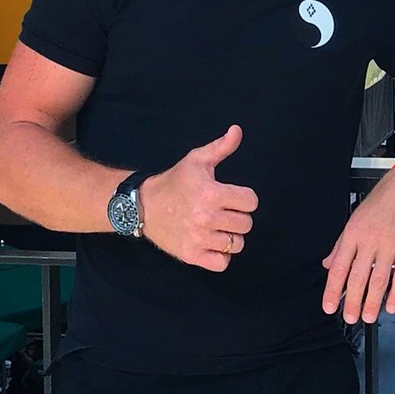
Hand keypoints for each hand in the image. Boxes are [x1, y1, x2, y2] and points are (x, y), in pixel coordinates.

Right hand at [138, 125, 257, 271]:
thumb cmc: (175, 181)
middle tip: (224, 211)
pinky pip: (222, 263)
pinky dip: (222, 256)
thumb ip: (221, 147)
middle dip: (238, 216)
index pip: (251, 202)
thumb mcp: (197, 160)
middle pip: (246, 224)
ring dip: (231, 236)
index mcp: (212, 194)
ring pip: (237, 244)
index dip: (245, 198)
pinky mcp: (192, 256)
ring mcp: (199, 239)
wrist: (143, 206)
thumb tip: (237, 130)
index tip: (232, 196)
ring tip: (218, 226)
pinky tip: (213, 243)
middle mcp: (207, 218)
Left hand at [321, 168, 394, 323]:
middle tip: (350, 318)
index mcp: (353, 234)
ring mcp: (390, 246)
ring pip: (378, 281)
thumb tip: (329, 264)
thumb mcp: (355, 218)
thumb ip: (341, 244)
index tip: (329, 306)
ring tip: (368, 317)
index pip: (339, 268)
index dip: (333, 291)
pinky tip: (392, 305)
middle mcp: (370, 242)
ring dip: (372, 303)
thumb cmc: (382, 200)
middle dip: (352, 302)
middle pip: (357, 278)